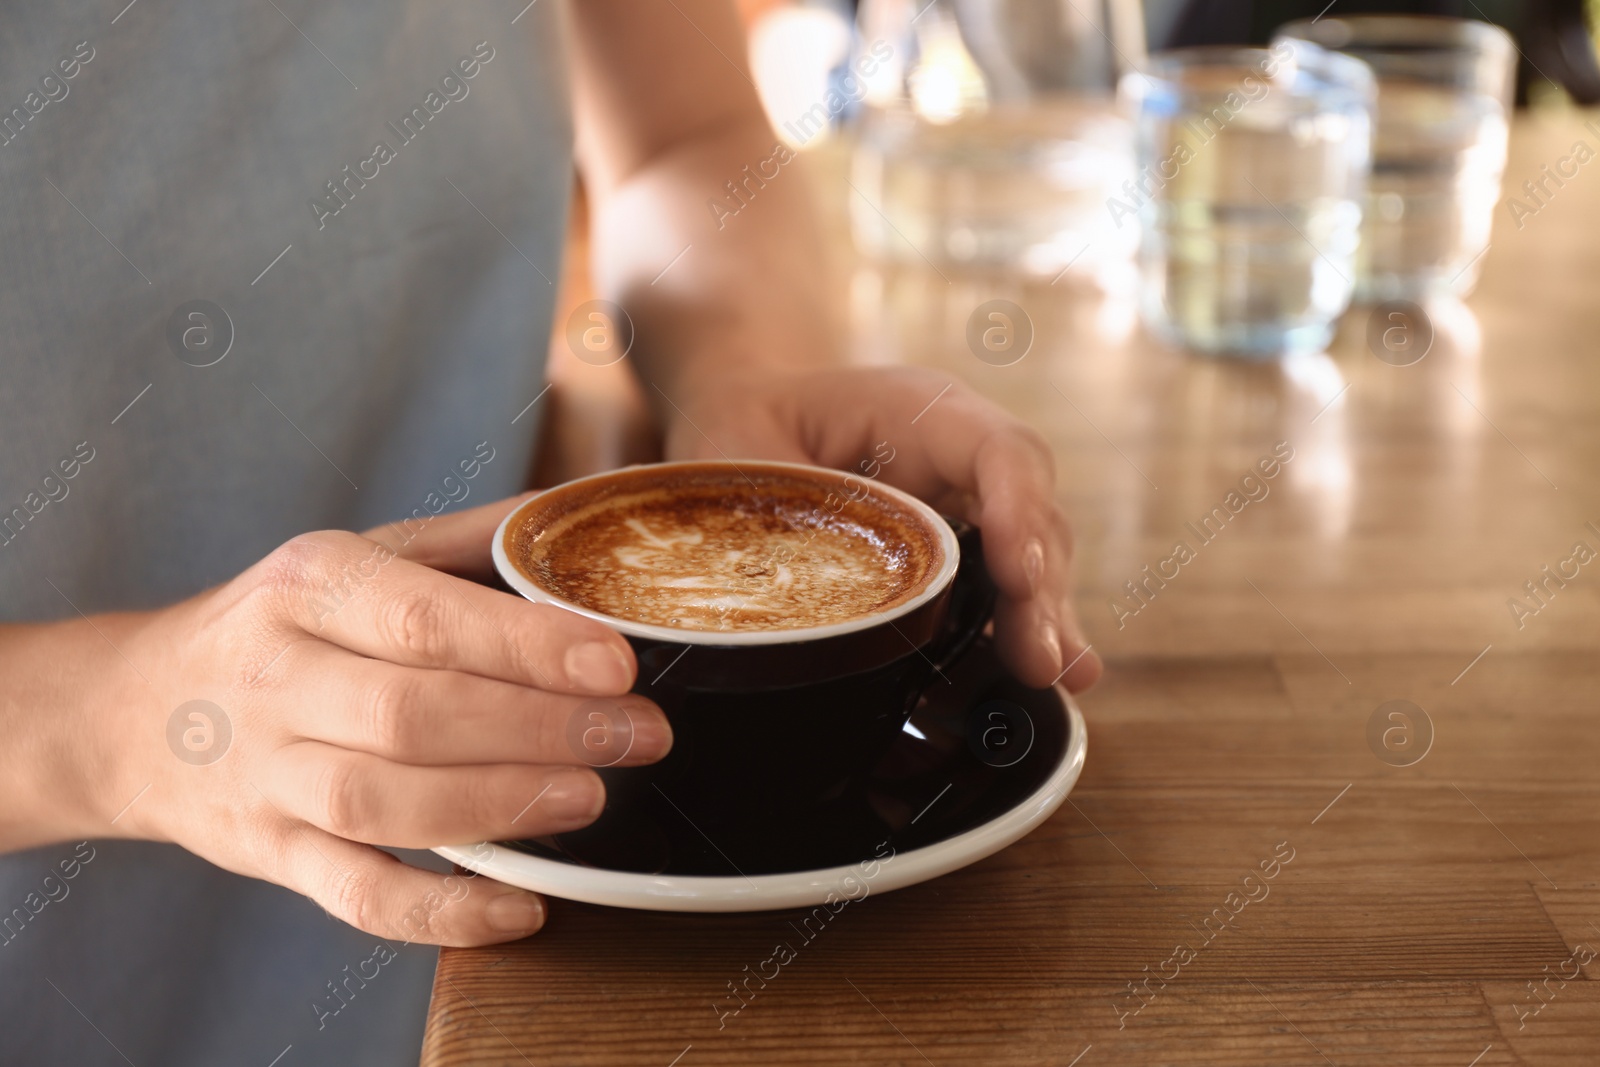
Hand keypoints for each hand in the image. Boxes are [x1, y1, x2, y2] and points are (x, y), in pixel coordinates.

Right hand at [89, 495, 669, 945]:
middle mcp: (278, 677)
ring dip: (497, 806)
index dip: (526, 645)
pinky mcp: (269, 854)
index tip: (615, 664)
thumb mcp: (356, 556)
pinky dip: (441, 912)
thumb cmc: (283, 625)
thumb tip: (583, 520)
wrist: (138, 710)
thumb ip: (468, 542)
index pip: (425, 617)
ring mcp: (267, 775)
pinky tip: (519, 908)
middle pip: (414, 712)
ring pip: (382, 802)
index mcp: (310, 585)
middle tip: (636, 736)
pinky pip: (356, 896)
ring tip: (587, 799)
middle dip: (539, 728)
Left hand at [655, 365, 1100, 691]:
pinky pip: (1004, 583)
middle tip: (1040, 660)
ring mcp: (968, 501)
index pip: (998, 450)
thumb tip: (801, 604)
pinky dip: (1023, 627)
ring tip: (1056, 675)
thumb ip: (782, 517)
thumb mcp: (745, 460)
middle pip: (1028, 513)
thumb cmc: (744, 431)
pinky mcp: (959, 547)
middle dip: (1038, 589)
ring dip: (1042, 617)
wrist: (741, 422)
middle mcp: (961, 454)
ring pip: (1030, 553)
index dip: (1018, 510)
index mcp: (918, 411)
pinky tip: (1052, 678)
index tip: (1018, 576)